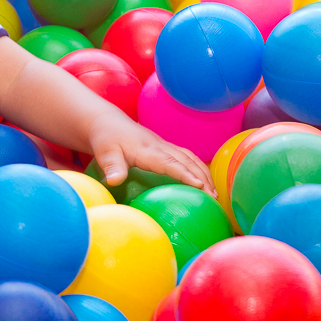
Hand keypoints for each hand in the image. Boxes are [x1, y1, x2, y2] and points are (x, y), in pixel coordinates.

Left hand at [88, 114, 215, 196]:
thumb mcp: (104, 152)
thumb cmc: (106, 139)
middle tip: (215, 198)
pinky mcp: (165, 148)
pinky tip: (203, 182)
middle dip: (203, 177)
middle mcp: (160, 146)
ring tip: (215, 194)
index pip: (170, 163)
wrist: (107, 122)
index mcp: (147, 149)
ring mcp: (164, 146)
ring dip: (204, 173)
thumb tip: (114, 181)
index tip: (200, 186)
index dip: (185, 174)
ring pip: (190, 158)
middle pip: (187, 160)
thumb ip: (111, 166)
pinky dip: (198, 168)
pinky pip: (186, 157)